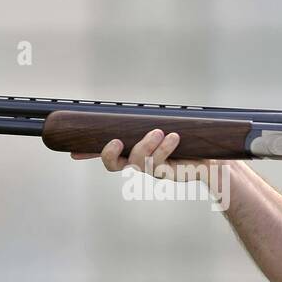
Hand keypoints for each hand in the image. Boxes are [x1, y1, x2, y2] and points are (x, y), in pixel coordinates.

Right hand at [70, 128, 209, 182]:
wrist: (208, 156)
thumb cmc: (184, 139)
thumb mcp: (165, 126)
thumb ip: (149, 121)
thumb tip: (138, 107)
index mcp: (131, 150)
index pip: (105, 152)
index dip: (88, 153)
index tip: (73, 152)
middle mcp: (137, 162)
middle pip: (112, 165)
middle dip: (109, 155)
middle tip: (115, 142)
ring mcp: (150, 170)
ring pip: (137, 161)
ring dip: (145, 145)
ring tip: (158, 132)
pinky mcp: (165, 174)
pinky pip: (159, 163)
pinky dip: (165, 148)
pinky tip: (174, 137)